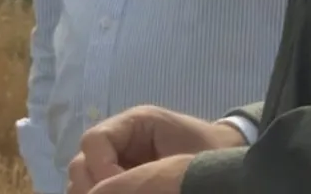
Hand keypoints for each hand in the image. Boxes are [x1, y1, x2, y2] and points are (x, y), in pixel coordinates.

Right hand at [67, 107, 245, 193]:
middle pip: (81, 161)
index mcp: (133, 123)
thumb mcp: (180, 161)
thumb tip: (112, 188)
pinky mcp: (122, 176)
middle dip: (93, 186)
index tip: (120, 188)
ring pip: (82, 179)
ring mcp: (117, 158)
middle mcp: (118, 139)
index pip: (94, 141)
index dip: (101, 168)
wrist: (229, 160)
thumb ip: (146, 174)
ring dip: (93, 192)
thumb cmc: (210, 153)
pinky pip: (97, 188)